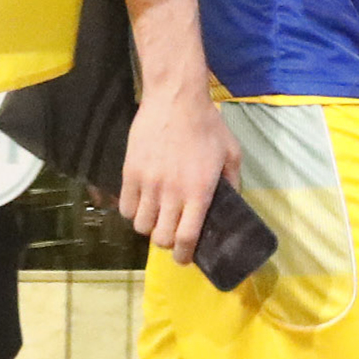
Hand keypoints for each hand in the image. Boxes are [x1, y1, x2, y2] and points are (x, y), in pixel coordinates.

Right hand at [121, 87, 240, 261]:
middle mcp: (172, 193)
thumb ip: (232, 182)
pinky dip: (132, 212)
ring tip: (156, 218)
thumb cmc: (208, 125)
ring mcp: (148, 184)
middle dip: (168, 242)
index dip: (185, 255)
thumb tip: (232, 203)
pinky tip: (141, 204)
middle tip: (172, 235)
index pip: (187, 237)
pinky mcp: (130, 173)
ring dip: (150, 227)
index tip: (185, 259)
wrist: (176, 99)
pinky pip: (125, 207)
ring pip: (141, 225)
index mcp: (199, 192)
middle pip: (162, 237)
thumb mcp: (231, 153)